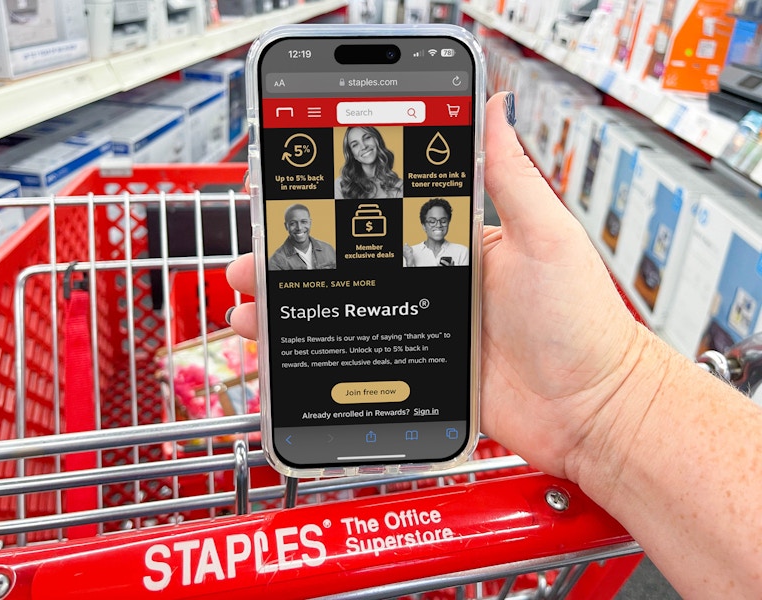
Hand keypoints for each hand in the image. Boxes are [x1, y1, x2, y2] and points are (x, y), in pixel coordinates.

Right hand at [226, 92, 642, 479]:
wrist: (591, 408)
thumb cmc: (579, 322)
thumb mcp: (544, 236)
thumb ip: (510, 177)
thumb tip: (494, 107)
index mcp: (455, 246)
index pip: (380, 219)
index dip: (331, 215)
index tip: (289, 207)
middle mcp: (432, 285)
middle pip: (348, 268)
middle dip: (292, 264)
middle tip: (253, 263)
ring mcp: (423, 332)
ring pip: (344, 314)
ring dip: (293, 311)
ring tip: (252, 308)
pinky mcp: (422, 374)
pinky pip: (360, 362)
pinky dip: (318, 359)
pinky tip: (287, 357)